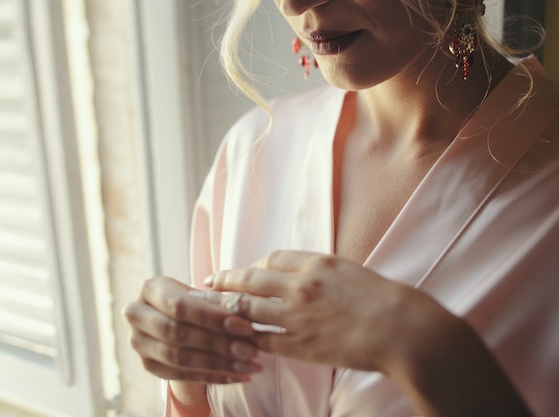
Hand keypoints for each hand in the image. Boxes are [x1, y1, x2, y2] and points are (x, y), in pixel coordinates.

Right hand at [123, 276, 261, 383]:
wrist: (175, 316)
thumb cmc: (194, 300)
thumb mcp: (203, 294)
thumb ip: (220, 302)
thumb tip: (245, 311)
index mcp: (150, 288)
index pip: (180, 306)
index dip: (214, 318)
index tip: (246, 328)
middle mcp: (136, 314)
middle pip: (178, 334)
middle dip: (218, 344)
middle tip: (251, 351)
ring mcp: (138, 342)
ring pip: (179, 358)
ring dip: (218, 364)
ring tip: (249, 366)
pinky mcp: (147, 364)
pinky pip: (181, 376)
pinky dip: (212, 377)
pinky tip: (238, 377)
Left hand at [203, 250, 432, 373]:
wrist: (404, 331)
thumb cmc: (387, 300)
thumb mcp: (352, 271)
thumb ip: (323, 271)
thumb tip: (305, 275)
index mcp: (317, 263)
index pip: (272, 258)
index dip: (255, 264)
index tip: (246, 270)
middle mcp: (300, 285)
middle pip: (250, 279)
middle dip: (226, 280)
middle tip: (209, 282)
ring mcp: (296, 316)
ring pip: (248, 309)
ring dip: (228, 309)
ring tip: (212, 310)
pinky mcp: (299, 345)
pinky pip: (262, 340)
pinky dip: (248, 338)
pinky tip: (238, 339)